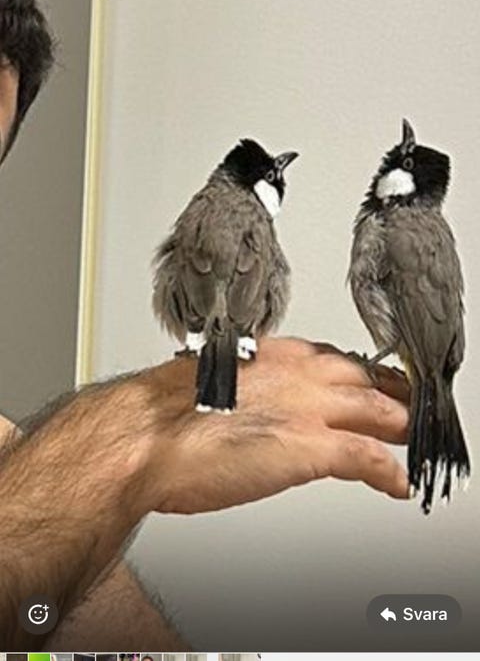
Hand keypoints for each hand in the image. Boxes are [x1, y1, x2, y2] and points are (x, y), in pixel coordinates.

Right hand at [142, 337, 409, 513]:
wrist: (143, 435)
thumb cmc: (163, 414)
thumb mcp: (216, 384)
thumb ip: (249, 390)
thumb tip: (256, 406)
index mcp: (274, 354)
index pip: (335, 359)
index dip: (361, 376)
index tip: (372, 385)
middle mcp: (297, 373)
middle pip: (367, 379)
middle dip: (394, 395)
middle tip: (408, 408)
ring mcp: (307, 407)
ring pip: (379, 411)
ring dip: (402, 428)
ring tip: (414, 442)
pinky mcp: (310, 446)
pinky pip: (369, 458)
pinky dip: (389, 472)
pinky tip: (398, 484)